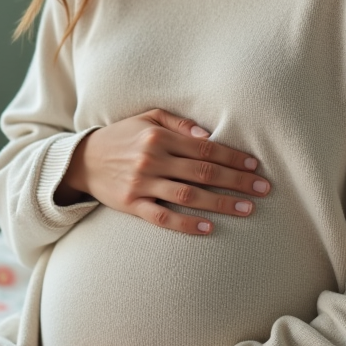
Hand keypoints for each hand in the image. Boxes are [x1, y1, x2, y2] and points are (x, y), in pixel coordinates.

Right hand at [54, 108, 271, 234]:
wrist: (82, 160)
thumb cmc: (121, 137)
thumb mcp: (146, 118)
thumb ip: (177, 122)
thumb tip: (208, 134)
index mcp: (158, 135)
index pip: (204, 147)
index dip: (232, 157)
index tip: (255, 166)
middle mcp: (152, 159)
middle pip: (203, 171)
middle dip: (236, 181)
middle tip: (263, 190)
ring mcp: (142, 184)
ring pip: (189, 195)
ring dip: (220, 203)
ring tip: (246, 210)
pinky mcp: (132, 205)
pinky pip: (163, 217)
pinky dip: (186, 224)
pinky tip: (208, 228)